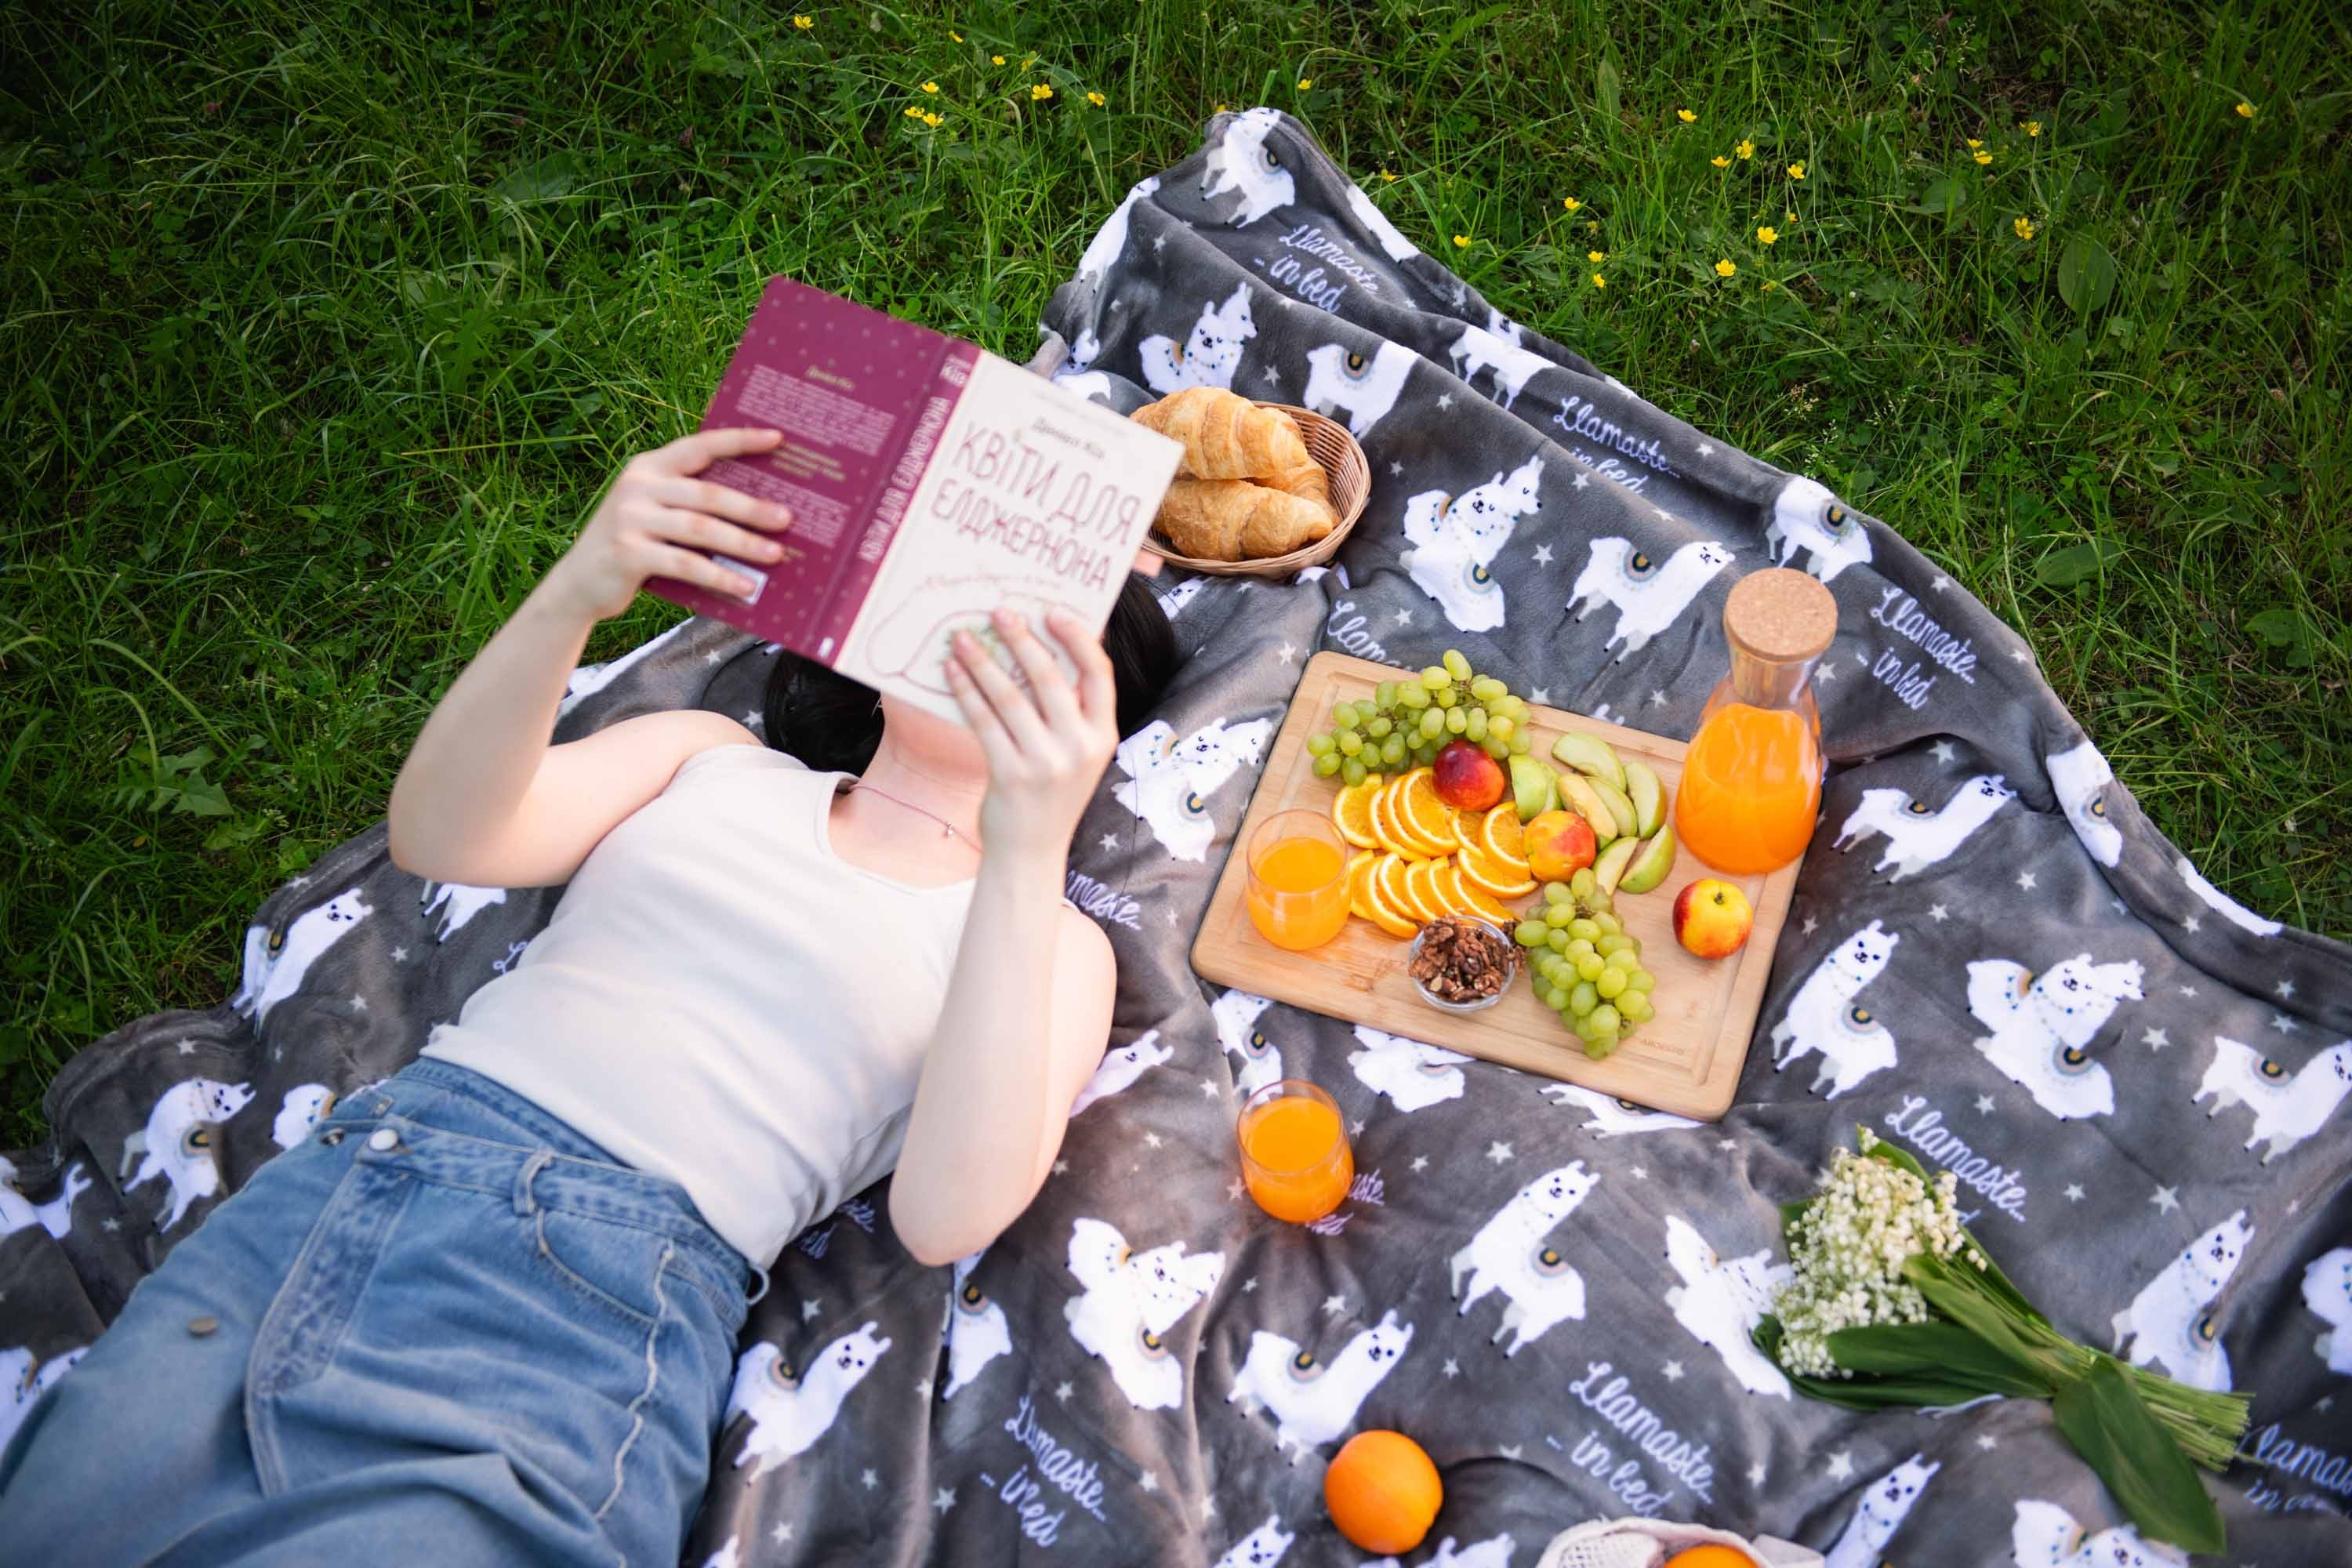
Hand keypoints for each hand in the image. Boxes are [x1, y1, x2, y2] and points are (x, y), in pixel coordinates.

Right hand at [541, 429, 794, 621]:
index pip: (700, 446)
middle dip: (751, 507)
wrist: (579, 584)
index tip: (777, 438)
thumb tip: (757, 509)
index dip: (739, 440)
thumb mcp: (655, 513)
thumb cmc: (633, 545)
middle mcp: (638, 486)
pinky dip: (719, 576)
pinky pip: (685, 564)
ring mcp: (631, 518)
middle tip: (788, 519)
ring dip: (743, 543)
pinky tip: (745, 586)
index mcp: (649, 467)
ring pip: (701, 529)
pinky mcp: (628, 553)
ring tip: (776, 555)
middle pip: (708, 494)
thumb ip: (689, 503)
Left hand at [946, 608, 1119, 865]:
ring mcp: (1046, 763)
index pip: (1099, 675)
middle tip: (999, 612)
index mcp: (1103, 736)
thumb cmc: (1049, 792)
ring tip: (963, 638)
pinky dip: (966, 692)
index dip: (1078, 638)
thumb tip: (1039, 647)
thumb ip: (1069, 711)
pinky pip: (983, 722)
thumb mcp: (1075, 753)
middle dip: (1021, 639)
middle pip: (1049, 678)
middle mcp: (1080, 748)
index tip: (1052, 611)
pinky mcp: (1010, 775)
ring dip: (983, 662)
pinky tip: (952, 672)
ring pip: (1010, 697)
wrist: (1030, 852)